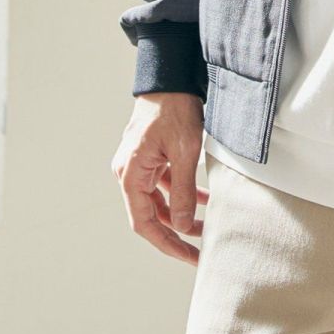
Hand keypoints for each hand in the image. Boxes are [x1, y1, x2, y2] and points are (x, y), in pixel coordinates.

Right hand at [111, 92, 207, 264]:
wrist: (169, 76)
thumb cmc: (174, 109)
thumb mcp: (185, 152)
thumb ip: (183, 191)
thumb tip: (181, 225)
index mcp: (130, 174)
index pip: (144, 223)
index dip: (166, 243)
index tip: (188, 256)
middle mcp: (129, 172)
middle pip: (149, 214)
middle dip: (175, 232)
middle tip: (199, 248)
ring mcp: (138, 164)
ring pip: (158, 200)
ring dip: (180, 212)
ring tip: (205, 225)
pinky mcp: (149, 156)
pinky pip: (163, 183)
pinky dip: (181, 192)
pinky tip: (202, 198)